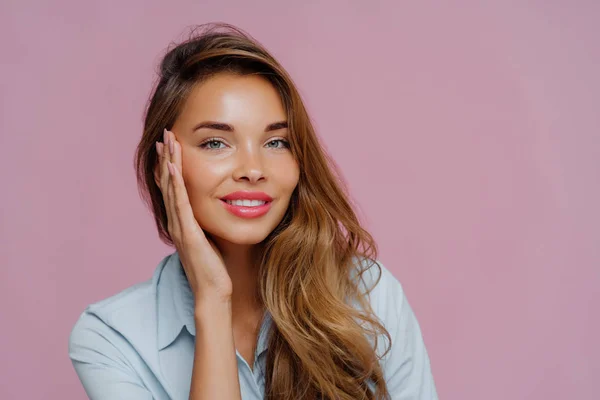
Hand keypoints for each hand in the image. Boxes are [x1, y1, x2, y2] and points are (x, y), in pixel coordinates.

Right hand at [156, 128, 232, 302]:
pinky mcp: (188, 231)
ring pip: (171, 187)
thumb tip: (214, 209)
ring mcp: (180, 226)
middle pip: (167, 183)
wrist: (213, 292)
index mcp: (181, 222)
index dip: (169, 166)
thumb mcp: (210, 238)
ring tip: (166, 141)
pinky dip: (175, 181)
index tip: (170, 145)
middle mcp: (176, 221)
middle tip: (163, 134)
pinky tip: (172, 165)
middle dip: (165, 157)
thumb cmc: (214, 268)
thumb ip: (206, 223)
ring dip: (168, 163)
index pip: (173, 188)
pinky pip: (180, 201)